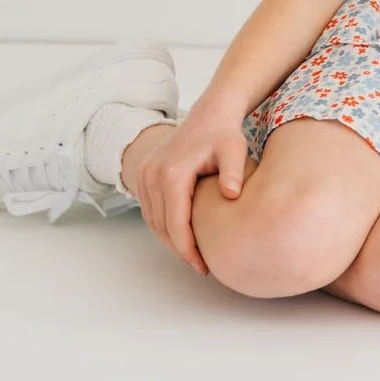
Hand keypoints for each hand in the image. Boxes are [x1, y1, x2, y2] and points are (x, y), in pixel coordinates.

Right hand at [134, 111, 250, 275]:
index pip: (176, 223)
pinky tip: (182, 234)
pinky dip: (163, 225)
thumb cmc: (224, 135)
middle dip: (179, 249)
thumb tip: (231, 194)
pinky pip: (150, 209)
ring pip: (153, 220)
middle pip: (161, 225)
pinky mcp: (145, 174)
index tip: (203, 265)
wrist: (209, 114)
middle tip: (200, 266)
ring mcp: (145, 174)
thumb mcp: (235, 151)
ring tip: (193, 254)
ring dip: (170, 239)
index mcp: (172, 173)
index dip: (188, 249)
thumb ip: (233, 173)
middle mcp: (152, 174)